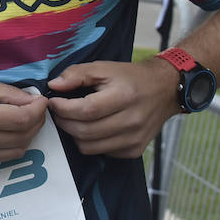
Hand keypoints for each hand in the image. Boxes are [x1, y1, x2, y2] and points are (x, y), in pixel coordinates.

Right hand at [0, 77, 48, 162]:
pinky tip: (10, 132)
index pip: (21, 119)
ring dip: (29, 135)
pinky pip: (3, 157)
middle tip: (36, 109)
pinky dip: (14, 145)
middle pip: (23, 136)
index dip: (38, 110)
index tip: (41, 101)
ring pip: (17, 149)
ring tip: (25, 120)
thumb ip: (4, 92)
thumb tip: (31, 100)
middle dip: (37, 121)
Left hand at [46, 57, 181, 157]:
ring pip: (90, 147)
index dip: (64, 108)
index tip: (54, 102)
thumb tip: (54, 86)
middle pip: (85, 131)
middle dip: (64, 122)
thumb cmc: (131, 77)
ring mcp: (134, 138)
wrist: (165, 90)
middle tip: (59, 112)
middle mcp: (132, 121)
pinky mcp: (134, 150)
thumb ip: (77, 74)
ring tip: (73, 120)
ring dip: (75, 135)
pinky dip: (91, 142)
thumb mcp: (104, 67)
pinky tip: (93, 128)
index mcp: (124, 96)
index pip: (86, 110)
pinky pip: (102, 152)